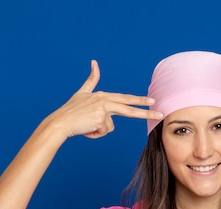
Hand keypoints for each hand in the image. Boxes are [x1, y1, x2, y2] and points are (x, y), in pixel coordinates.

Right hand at [42, 60, 162, 139]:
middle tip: (160, 113)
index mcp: (103, 96)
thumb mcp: (82, 92)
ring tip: (86, 126)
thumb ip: (91, 79)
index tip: (153, 101)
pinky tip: (86, 129)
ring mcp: (103, 110)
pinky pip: (103, 132)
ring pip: (110, 127)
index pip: (125, 99)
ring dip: (99, 130)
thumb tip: (95, 61)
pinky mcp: (100, 119)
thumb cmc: (71, 110)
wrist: (60, 122)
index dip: (140, 100)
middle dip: (146, 112)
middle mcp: (105, 101)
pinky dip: (94, 134)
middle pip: (129, 108)